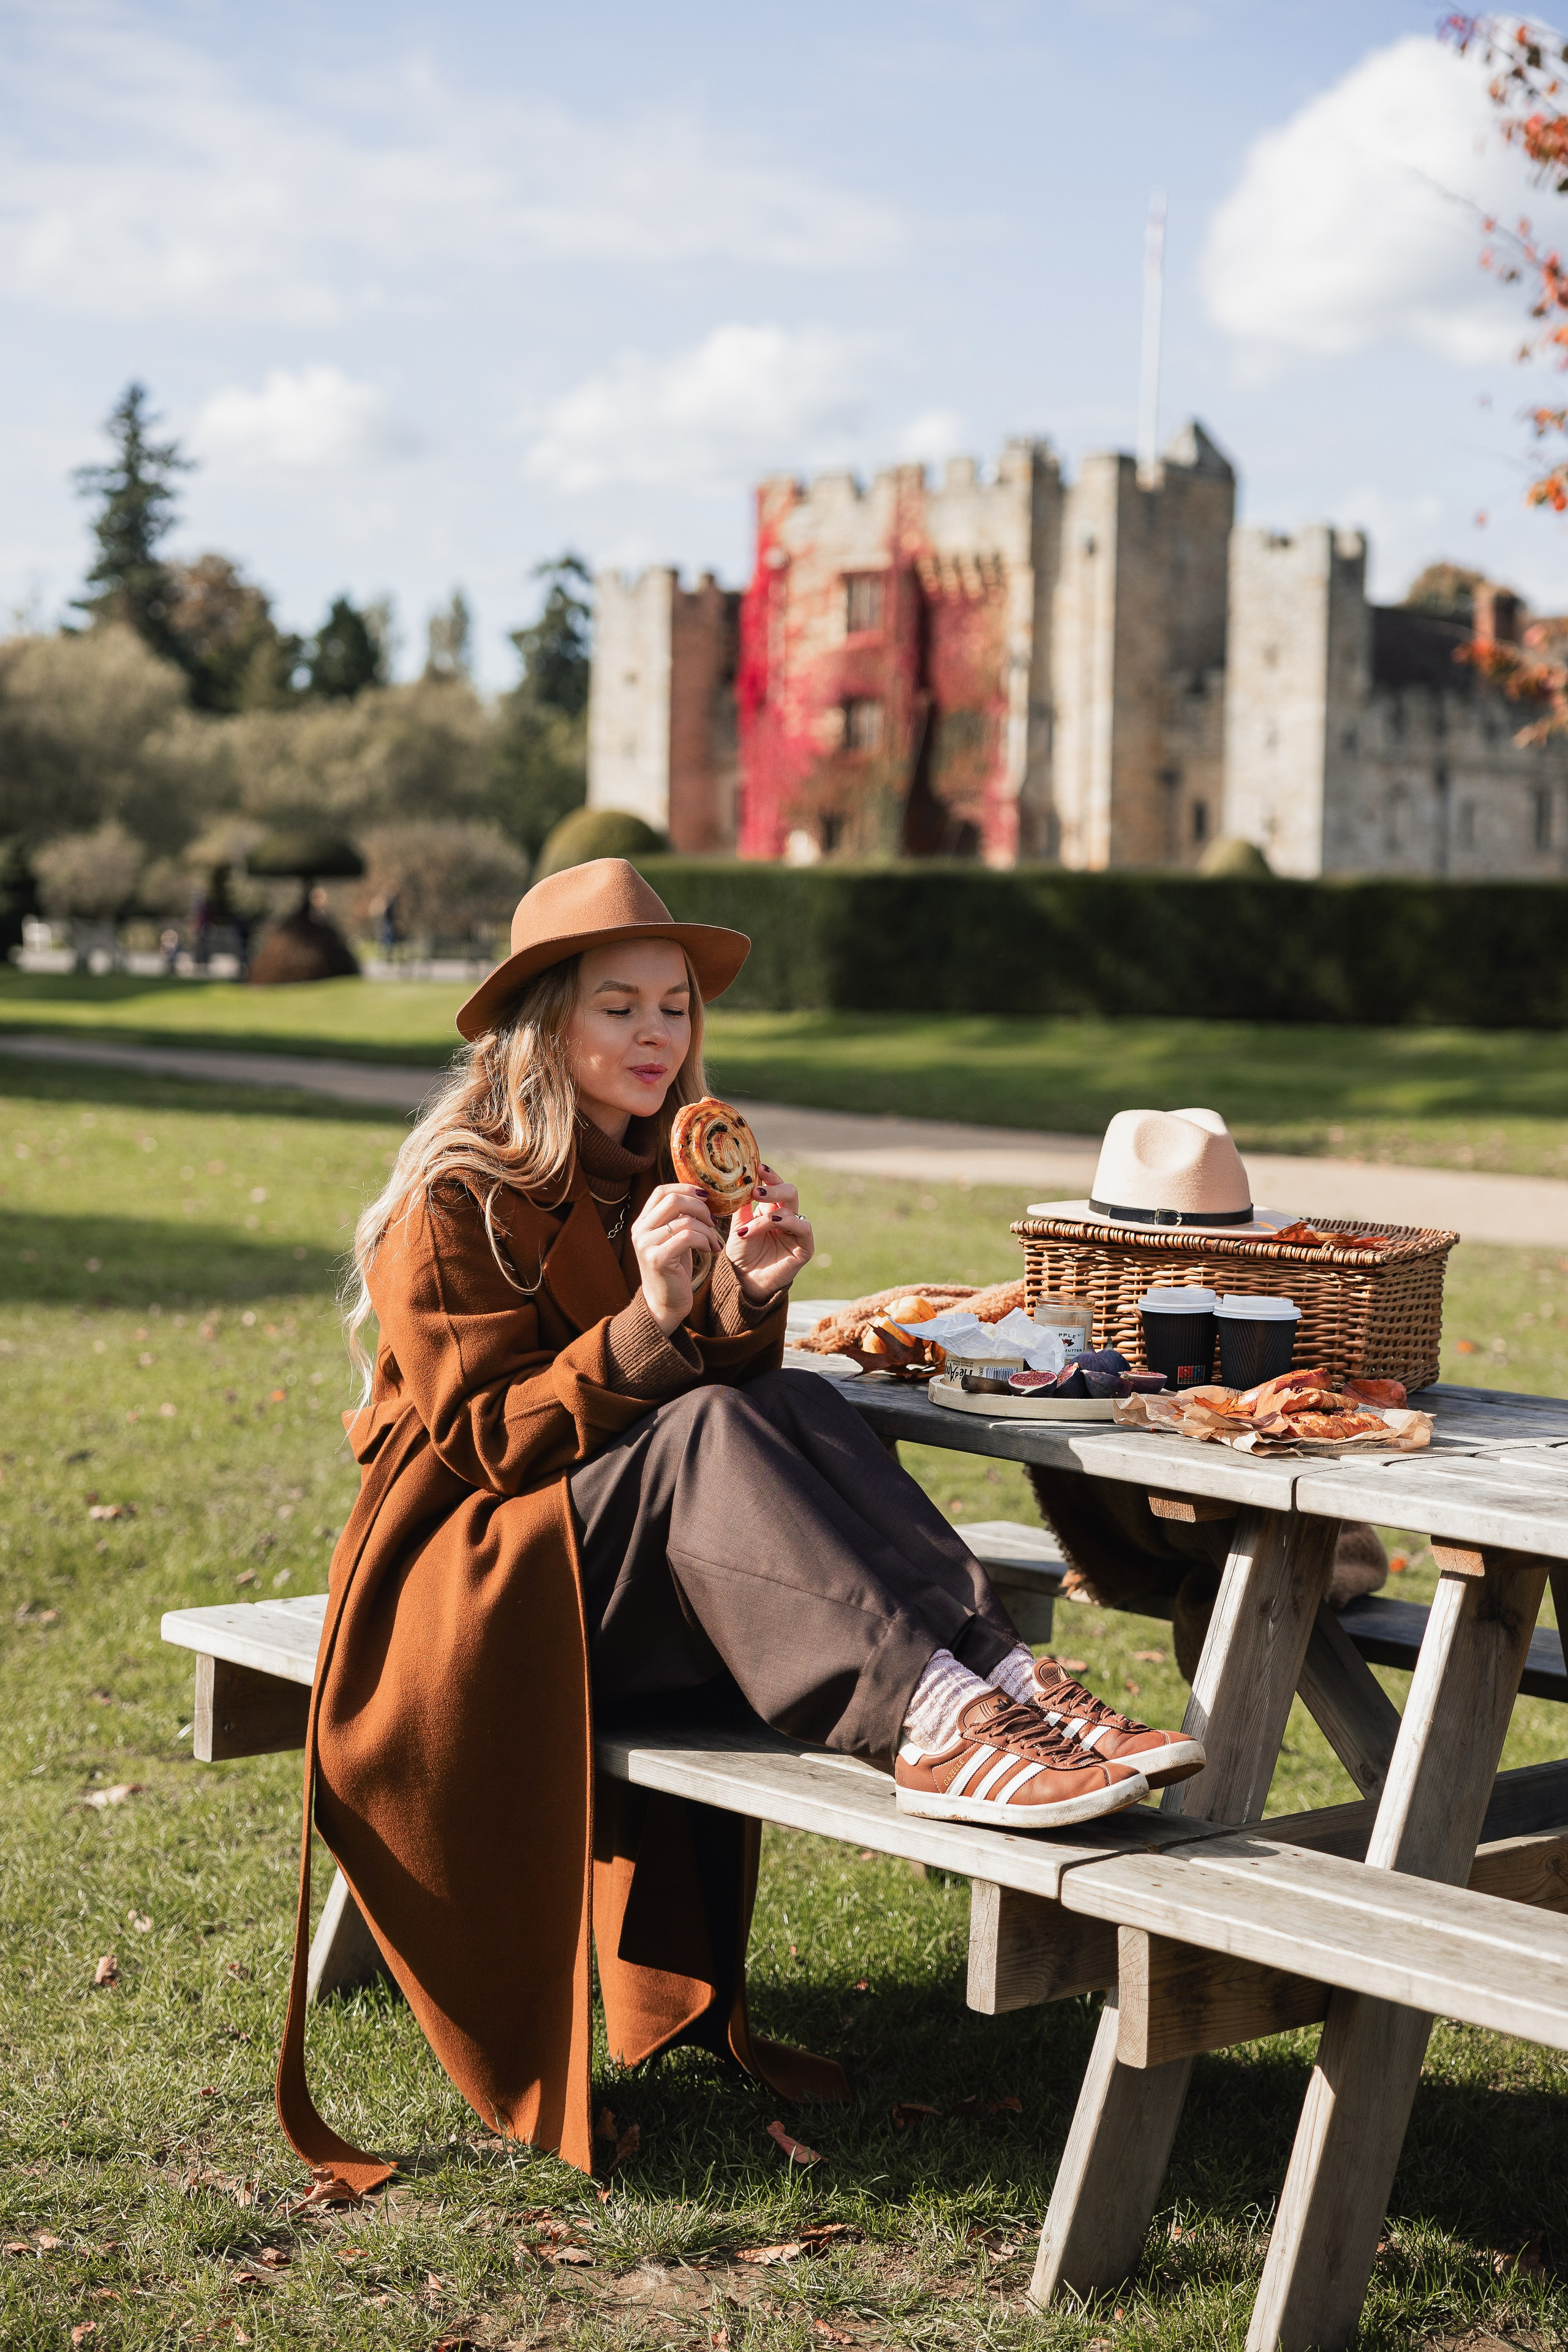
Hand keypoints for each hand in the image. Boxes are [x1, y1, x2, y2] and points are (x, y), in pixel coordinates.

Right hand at [632, 1182, 722, 1335]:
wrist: (663, 1305)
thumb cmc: (673, 1270)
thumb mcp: (674, 1239)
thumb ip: (679, 1218)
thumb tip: (700, 1195)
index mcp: (642, 1222)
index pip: (661, 1191)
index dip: (686, 1188)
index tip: (706, 1197)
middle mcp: (639, 1230)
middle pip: (673, 1200)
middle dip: (700, 1208)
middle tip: (713, 1222)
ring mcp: (646, 1244)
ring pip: (684, 1220)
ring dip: (707, 1229)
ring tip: (713, 1241)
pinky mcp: (658, 1259)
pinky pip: (687, 1237)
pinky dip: (704, 1241)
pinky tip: (710, 1250)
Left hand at [727, 1164, 813, 1304]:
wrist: (746, 1283)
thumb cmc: (742, 1255)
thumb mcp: (737, 1227)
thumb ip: (740, 1207)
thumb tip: (737, 1182)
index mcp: (771, 1209)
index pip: (775, 1185)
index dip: (770, 1175)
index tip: (758, 1167)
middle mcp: (785, 1217)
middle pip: (789, 1191)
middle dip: (774, 1187)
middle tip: (756, 1190)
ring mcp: (796, 1231)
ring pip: (794, 1209)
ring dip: (772, 1212)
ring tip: (753, 1221)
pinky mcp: (804, 1247)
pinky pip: (803, 1229)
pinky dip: (787, 1223)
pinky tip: (773, 1222)